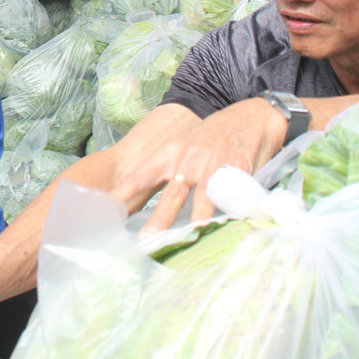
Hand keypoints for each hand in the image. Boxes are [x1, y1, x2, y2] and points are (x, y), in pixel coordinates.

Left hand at [109, 97, 286, 232]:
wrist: (250, 118)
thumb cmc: (208, 138)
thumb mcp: (181, 147)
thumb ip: (162, 172)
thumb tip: (135, 200)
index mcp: (168, 153)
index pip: (140, 178)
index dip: (124, 197)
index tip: (107, 215)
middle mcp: (187, 160)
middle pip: (169, 195)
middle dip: (158, 220)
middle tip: (145, 241)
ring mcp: (213, 168)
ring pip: (200, 201)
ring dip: (192, 223)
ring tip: (184, 241)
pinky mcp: (237, 174)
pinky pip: (229, 200)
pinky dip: (225, 217)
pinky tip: (221, 232)